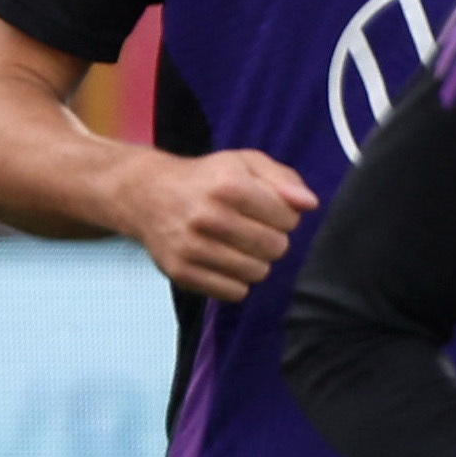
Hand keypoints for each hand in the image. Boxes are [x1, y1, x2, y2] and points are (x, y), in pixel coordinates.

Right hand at [135, 147, 313, 301]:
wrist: (146, 194)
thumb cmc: (208, 179)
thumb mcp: (246, 163)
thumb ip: (284, 179)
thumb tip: (309, 204)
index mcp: (228, 186)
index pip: (288, 219)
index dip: (284, 215)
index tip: (267, 210)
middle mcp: (207, 217)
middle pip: (276, 248)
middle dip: (272, 239)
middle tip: (253, 229)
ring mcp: (190, 247)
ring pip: (257, 273)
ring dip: (255, 261)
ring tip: (238, 245)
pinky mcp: (180, 272)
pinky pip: (234, 292)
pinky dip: (236, 281)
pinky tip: (224, 261)